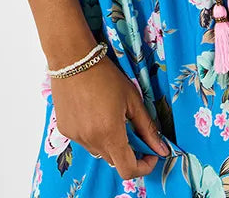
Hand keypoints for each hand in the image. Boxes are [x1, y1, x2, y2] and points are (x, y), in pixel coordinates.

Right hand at [50, 54, 169, 180]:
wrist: (73, 59)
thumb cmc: (105, 75)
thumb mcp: (132, 99)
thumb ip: (147, 128)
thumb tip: (162, 149)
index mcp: (110, 133)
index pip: (128, 169)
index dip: (143, 166)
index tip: (150, 154)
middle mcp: (91, 140)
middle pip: (114, 160)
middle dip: (128, 150)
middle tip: (132, 128)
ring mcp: (76, 137)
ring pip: (99, 151)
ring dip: (109, 141)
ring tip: (109, 114)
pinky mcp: (65, 130)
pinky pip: (85, 141)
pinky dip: (93, 133)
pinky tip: (93, 111)